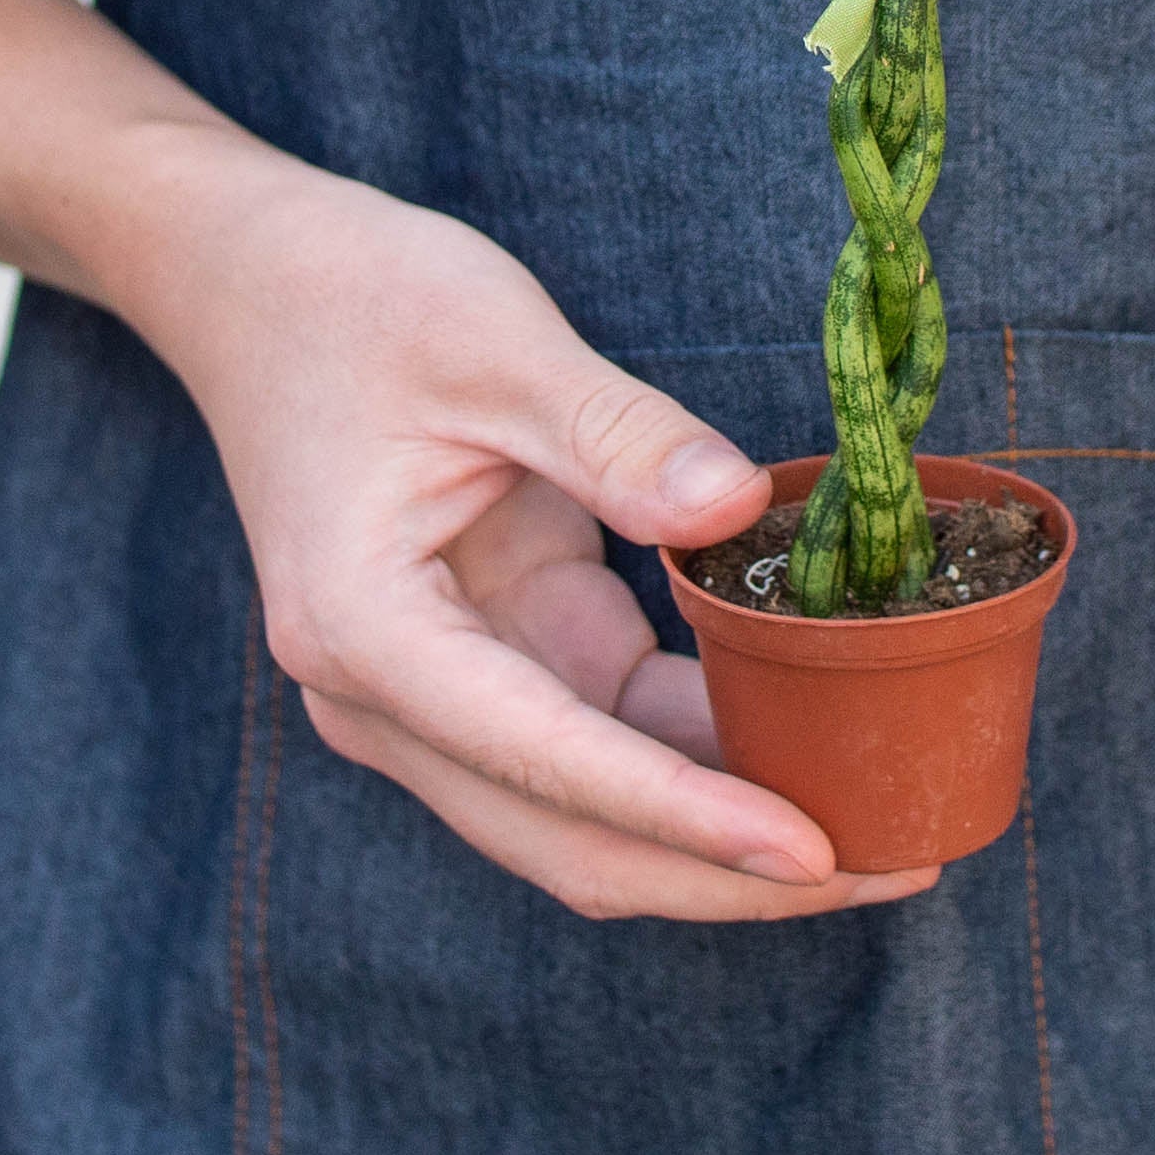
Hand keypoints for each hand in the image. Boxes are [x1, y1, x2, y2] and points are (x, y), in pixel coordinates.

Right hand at [139, 135, 940, 920]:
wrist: (262, 285)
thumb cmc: (361, 302)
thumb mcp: (497, 347)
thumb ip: (620, 437)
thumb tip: (739, 506)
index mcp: (369, 630)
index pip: (549, 762)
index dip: (689, 817)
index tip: (816, 854)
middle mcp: (390, 694)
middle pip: (573, 832)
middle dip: (728, 869)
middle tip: (892, 866)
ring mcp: (437, 686)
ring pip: (593, 808)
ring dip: (724, 826)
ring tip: (877, 822)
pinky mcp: (485, 656)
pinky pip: (603, 733)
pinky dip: (698, 749)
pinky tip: (802, 734)